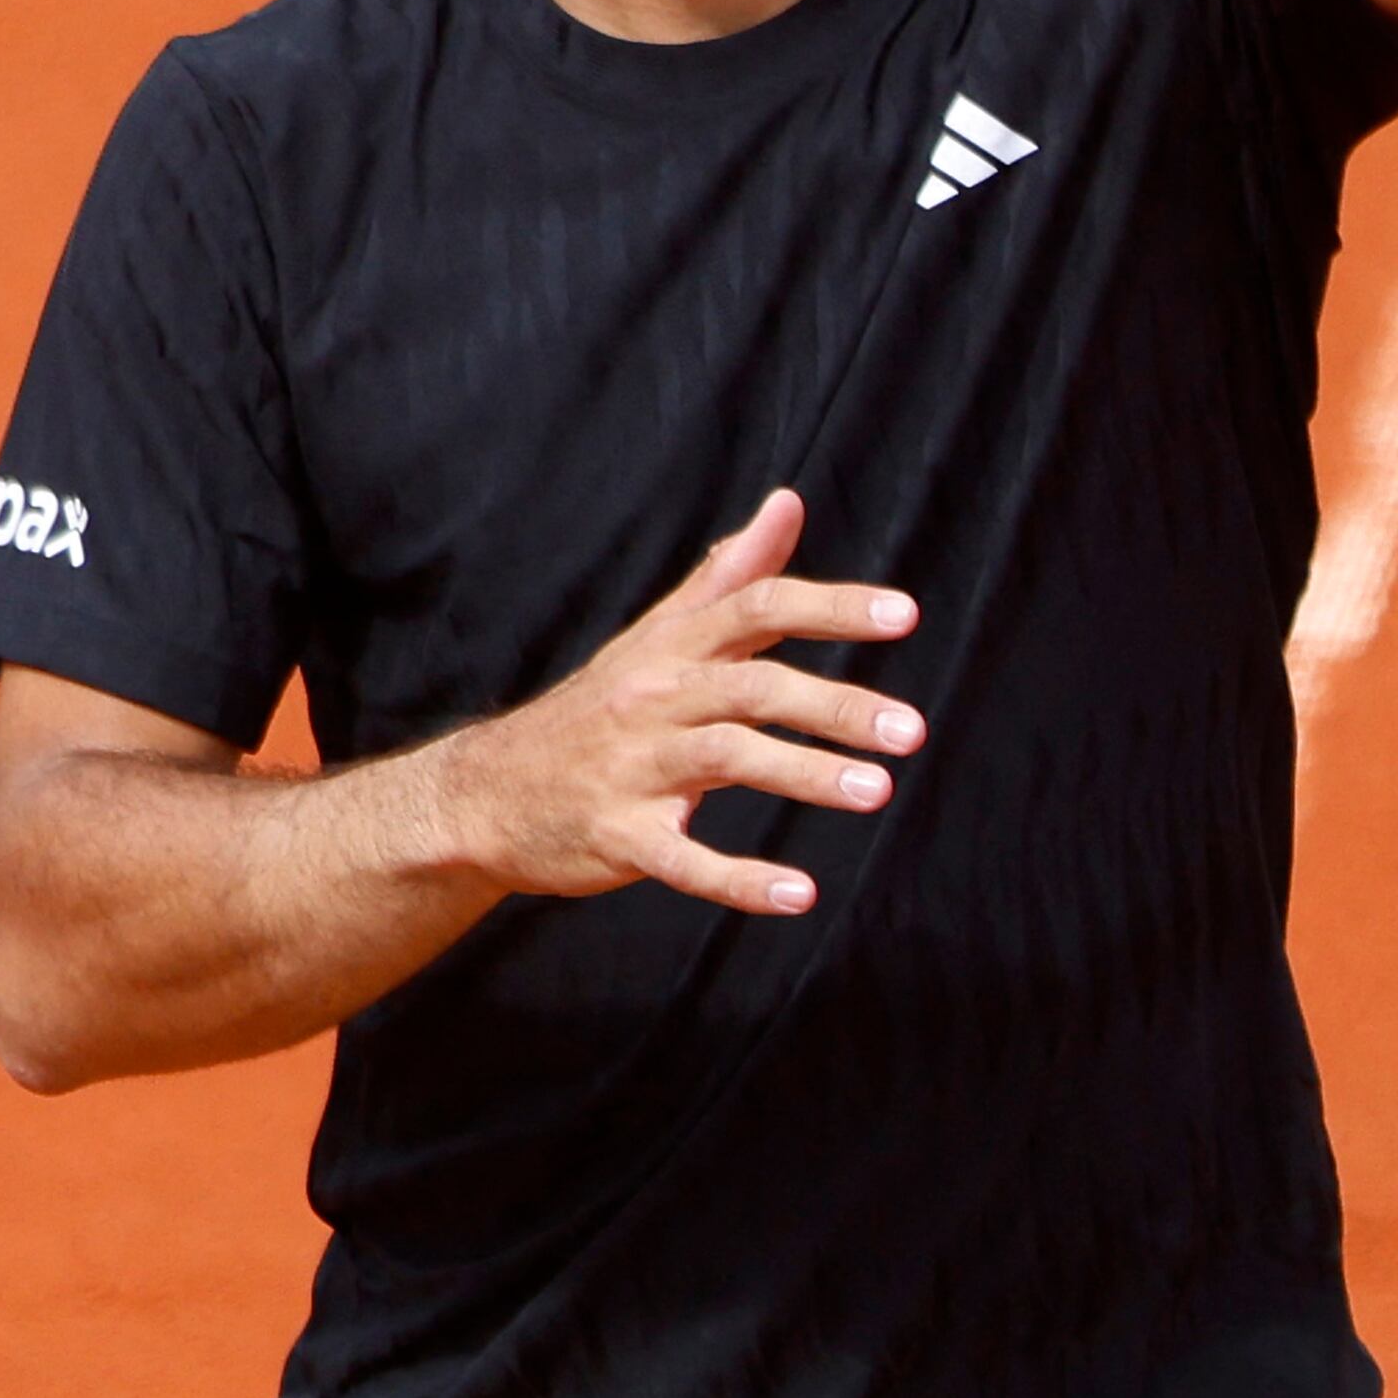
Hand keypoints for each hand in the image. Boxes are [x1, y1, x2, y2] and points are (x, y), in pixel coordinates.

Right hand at [428, 488, 919, 917]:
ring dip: (804, 775)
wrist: (486, 792)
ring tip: (878, 793)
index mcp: (671, 647)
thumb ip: (729, 575)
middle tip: (911, 732)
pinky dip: (741, 879)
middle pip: (752, 686)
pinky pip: (684, 859)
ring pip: (725, 760)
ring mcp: (632, 767)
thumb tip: (788, 504)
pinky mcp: (617, 835)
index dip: (830, 607)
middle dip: (835, 707)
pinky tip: (800, 893)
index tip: (904, 614)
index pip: (756, 607)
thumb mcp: (657, 635)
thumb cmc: (595, 709)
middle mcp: (654, 697)